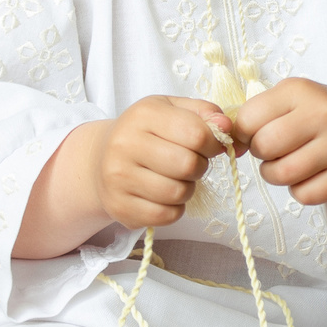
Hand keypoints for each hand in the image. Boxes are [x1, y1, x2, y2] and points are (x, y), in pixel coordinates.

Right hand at [93, 96, 234, 229]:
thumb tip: (227, 127)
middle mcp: (125, 144)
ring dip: (188, 188)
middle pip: (188, 165)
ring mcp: (118, 178)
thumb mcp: (172, 110)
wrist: (99, 159)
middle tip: (191, 163)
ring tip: (177, 178)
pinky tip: (165, 196)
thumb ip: (204, 113)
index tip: (211, 145)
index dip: (213, 142)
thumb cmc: (145, 133)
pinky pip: (166, 216)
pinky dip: (175, 208)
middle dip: (199, 166)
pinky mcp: (119, 207)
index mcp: (143, 115)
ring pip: (178, 193)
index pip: (195, 133)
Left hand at [235, 80, 326, 228]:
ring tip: (287, 162)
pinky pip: (305, 195)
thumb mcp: (284, 100)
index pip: (249, 119)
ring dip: (276, 174)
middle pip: (265, 147)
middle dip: (261, 153)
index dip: (244, 132)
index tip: (257, 131)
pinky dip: (299, 190)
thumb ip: (252, 115)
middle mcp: (325, 114)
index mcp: (300, 90)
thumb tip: (229, 143)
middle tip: (274, 149)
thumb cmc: (309, 114)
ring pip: (283, 175)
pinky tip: (308, 175)